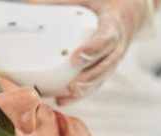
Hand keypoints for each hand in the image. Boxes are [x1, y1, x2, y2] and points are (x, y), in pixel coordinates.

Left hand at [27, 0, 153, 104]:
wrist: (129, 14)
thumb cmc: (104, 6)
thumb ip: (63, 3)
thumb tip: (30, 4)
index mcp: (113, 25)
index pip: (106, 39)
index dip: (93, 50)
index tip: (76, 59)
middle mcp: (116, 46)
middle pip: (106, 66)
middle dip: (89, 79)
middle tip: (72, 87)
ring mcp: (112, 60)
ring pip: (101, 78)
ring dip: (85, 90)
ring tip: (67, 97)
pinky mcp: (105, 69)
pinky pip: (95, 84)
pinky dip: (81, 94)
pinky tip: (63, 100)